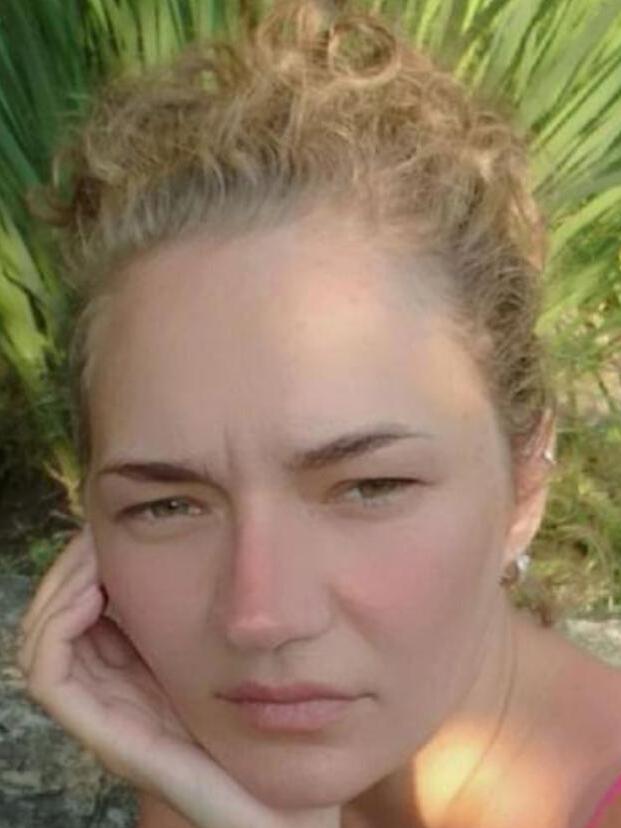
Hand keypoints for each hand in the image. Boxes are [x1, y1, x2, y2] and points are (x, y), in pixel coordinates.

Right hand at [16, 526, 340, 827]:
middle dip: (70, 566)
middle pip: (59, 616)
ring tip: (92, 552)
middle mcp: (115, 689)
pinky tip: (94, 592)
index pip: (88, 606)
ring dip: (59, 588)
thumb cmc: (268, 726)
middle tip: (95, 530)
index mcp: (139, 669)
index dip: (88, 562)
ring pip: (43, 639)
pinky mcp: (110, 736)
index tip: (111, 526)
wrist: (279, 805)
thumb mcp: (236, 648)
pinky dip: (58, 627)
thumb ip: (213, 605)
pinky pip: (50, 676)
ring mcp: (108, 714)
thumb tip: (204, 532)